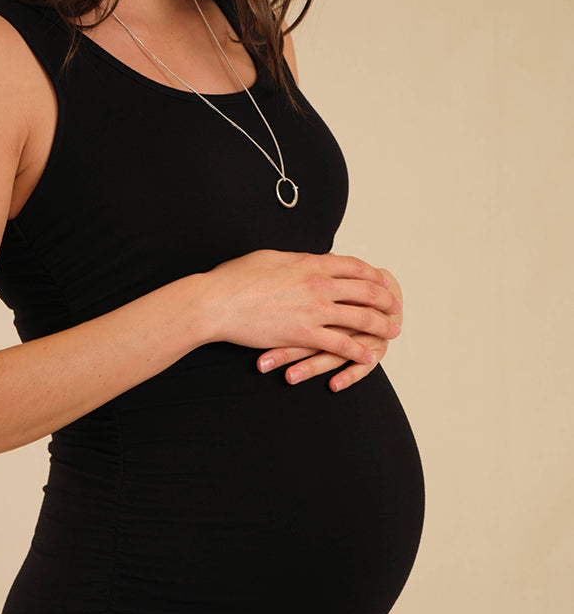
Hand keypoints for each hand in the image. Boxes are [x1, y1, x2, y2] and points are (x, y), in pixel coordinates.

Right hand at [203, 251, 401, 367]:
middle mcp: (318, 284)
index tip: (384, 281)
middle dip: (387, 299)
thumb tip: (308, 260)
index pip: (355, 266)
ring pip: (361, 317)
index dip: (374, 275)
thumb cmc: (236, 278)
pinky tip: (370, 355)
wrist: (217, 303)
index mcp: (311, 262)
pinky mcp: (305, 334)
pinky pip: (341, 345)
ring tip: (393, 331)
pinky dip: (359, 351)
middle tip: (397, 306)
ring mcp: (314, 310)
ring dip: (382, 326)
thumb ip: (296, 260)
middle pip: (366, 290)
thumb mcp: (271, 257)